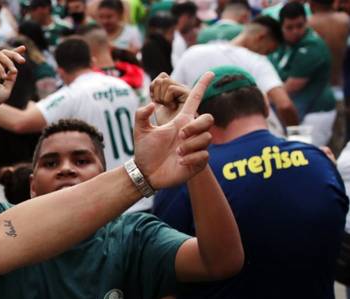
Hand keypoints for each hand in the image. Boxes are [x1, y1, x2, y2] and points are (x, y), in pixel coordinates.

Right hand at [0, 46, 24, 111]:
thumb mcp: (6, 89)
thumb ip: (11, 79)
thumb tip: (14, 69)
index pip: (5, 59)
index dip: (14, 53)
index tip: (24, 48)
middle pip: (3, 53)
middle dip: (14, 54)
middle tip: (23, 61)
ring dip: (8, 61)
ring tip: (12, 70)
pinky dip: (0, 67)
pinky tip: (2, 76)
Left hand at [133, 71, 214, 188]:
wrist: (146, 173)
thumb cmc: (145, 152)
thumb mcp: (140, 131)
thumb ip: (141, 115)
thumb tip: (151, 104)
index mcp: (180, 122)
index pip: (194, 100)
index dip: (201, 86)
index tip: (210, 73)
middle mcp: (191, 133)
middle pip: (208, 119)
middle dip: (196, 126)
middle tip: (180, 136)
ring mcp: (196, 147)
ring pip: (207, 138)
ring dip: (190, 145)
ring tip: (176, 152)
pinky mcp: (198, 161)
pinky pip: (204, 155)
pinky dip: (191, 158)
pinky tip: (180, 162)